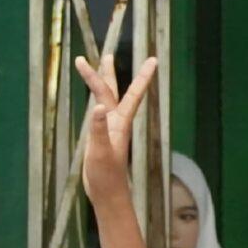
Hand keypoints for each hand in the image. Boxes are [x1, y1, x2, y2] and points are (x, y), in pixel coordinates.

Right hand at [74, 54, 156, 206]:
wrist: (107, 193)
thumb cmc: (106, 175)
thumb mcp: (100, 151)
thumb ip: (98, 129)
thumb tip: (97, 106)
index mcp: (120, 122)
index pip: (132, 94)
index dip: (143, 77)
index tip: (153, 59)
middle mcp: (116, 121)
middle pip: (113, 91)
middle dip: (107, 73)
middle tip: (107, 54)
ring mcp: (109, 128)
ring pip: (105, 99)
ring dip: (102, 83)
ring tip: (99, 67)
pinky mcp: (101, 136)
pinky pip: (99, 112)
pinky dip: (96, 100)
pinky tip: (95, 100)